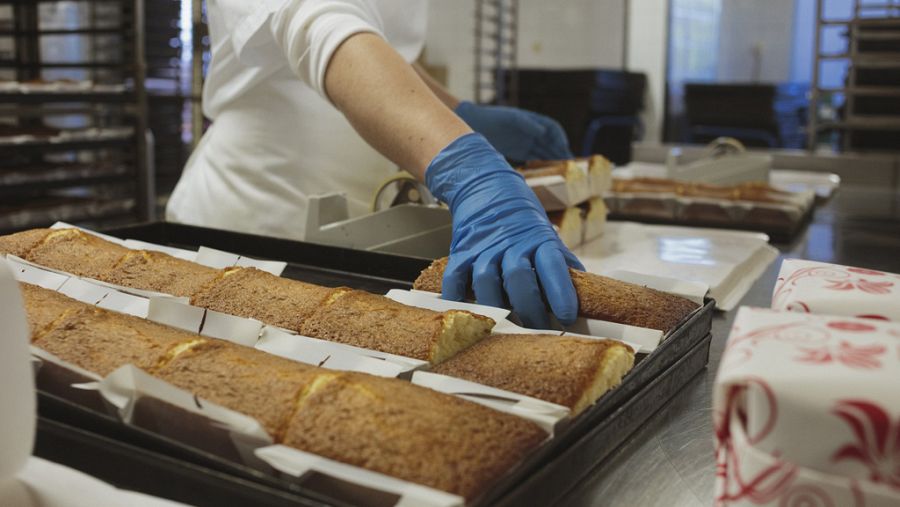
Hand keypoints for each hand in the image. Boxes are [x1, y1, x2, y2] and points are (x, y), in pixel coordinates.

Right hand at [425, 132, 583, 327]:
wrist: (484, 186)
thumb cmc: (520, 218)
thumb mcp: (546, 233)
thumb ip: (560, 261)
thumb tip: (587, 289)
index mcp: (538, 239)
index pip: (553, 267)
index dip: (561, 293)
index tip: (568, 316)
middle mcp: (510, 243)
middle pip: (519, 279)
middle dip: (530, 310)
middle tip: (537, 329)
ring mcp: (483, 247)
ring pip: (486, 281)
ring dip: (496, 308)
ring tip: (506, 326)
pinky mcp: (460, 251)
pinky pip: (455, 279)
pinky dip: (458, 298)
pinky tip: (466, 314)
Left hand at [454, 101, 572, 161]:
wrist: (475, 125)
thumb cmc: (494, 117)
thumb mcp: (511, 118)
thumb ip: (527, 124)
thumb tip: (542, 131)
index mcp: (532, 120)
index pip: (552, 128)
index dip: (560, 137)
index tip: (564, 146)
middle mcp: (532, 131)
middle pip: (551, 141)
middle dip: (560, 151)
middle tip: (568, 163)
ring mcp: (526, 141)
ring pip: (544, 150)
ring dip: (553, 158)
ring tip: (561, 169)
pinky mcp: (519, 151)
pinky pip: (534, 157)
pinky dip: (542, 163)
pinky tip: (548, 170)